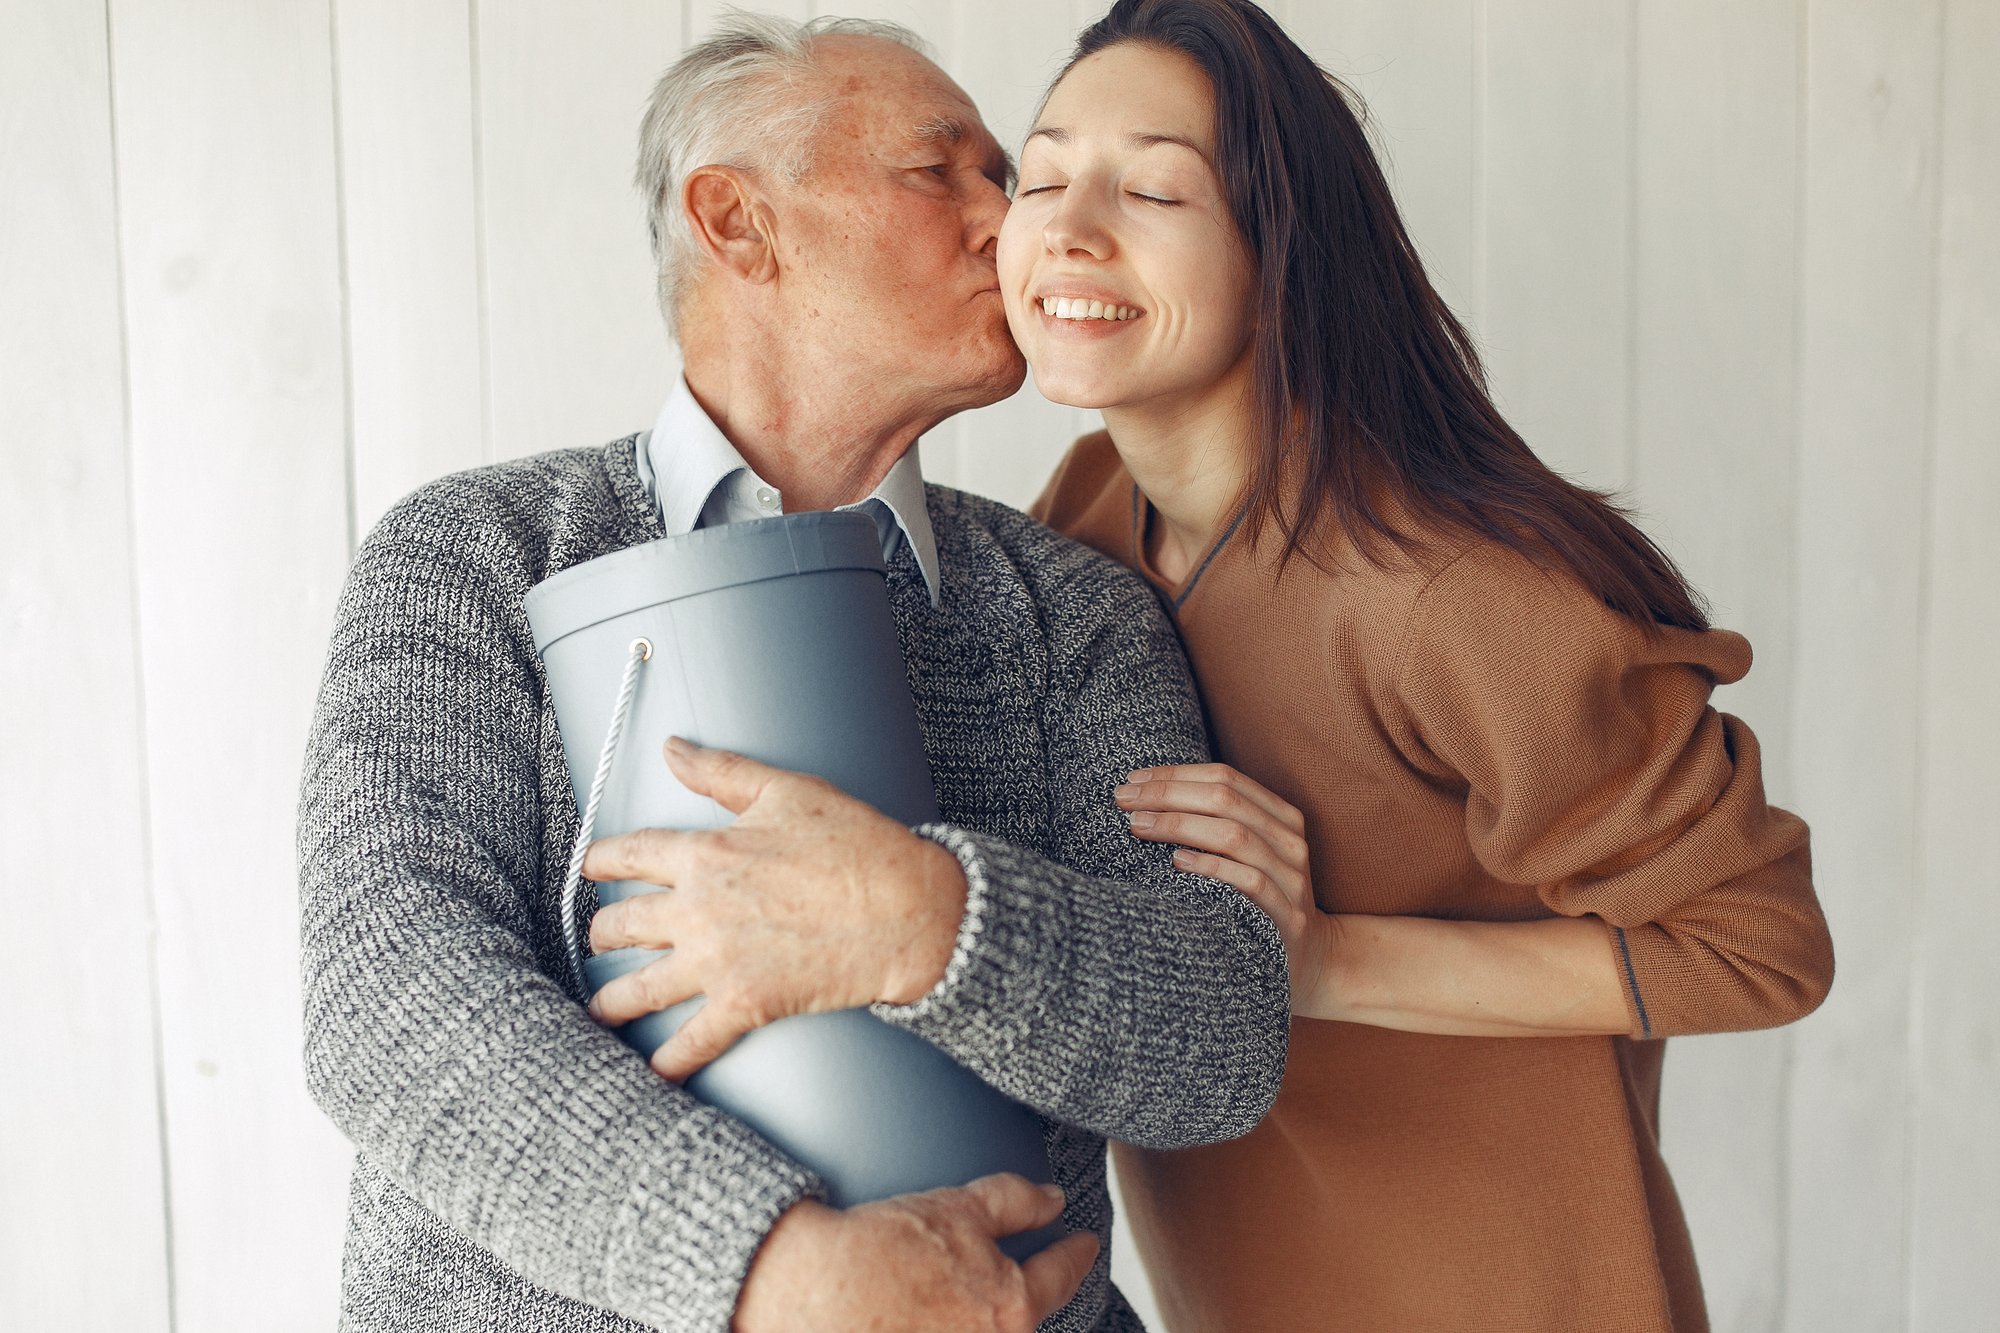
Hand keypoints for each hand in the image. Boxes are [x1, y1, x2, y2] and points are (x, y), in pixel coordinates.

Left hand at [582, 738, 966, 1080]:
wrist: (908, 910)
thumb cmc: (856, 844)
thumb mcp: (788, 791)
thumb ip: (722, 772)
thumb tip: (672, 748)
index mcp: (704, 852)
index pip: (627, 855)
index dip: (599, 862)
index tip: (590, 869)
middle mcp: (697, 909)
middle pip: (620, 925)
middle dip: (603, 934)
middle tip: (602, 940)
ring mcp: (717, 961)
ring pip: (638, 989)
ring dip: (611, 1003)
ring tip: (600, 1011)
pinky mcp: (745, 1004)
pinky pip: (690, 1042)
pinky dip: (668, 1063)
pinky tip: (654, 1072)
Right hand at [733, 1175, 1099, 1332]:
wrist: (805, 1291)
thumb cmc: (876, 1250)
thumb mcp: (956, 1209)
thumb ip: (1015, 1201)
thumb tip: (1054, 1198)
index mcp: (1011, 1310)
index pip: (1060, 1277)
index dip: (1074, 1253)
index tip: (1083, 1244)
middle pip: (1026, 1318)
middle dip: (1028, 1294)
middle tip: (1023, 1269)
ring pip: (990, 1329)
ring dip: (984, 1313)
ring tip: (956, 1290)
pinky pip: (948, 1332)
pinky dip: (949, 1322)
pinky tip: (927, 1311)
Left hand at [1115, 762, 1331, 1005]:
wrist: (1309, 960)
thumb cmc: (1258, 900)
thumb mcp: (1245, 854)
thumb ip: (1214, 823)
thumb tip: (1145, 794)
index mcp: (1280, 816)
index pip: (1225, 777)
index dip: (1176, 774)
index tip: (1133, 779)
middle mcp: (1290, 840)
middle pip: (1225, 799)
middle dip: (1168, 794)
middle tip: (1124, 799)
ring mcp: (1292, 878)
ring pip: (1235, 835)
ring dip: (1180, 825)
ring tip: (1140, 826)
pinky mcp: (1287, 915)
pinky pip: (1249, 881)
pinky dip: (1211, 866)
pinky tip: (1177, 861)